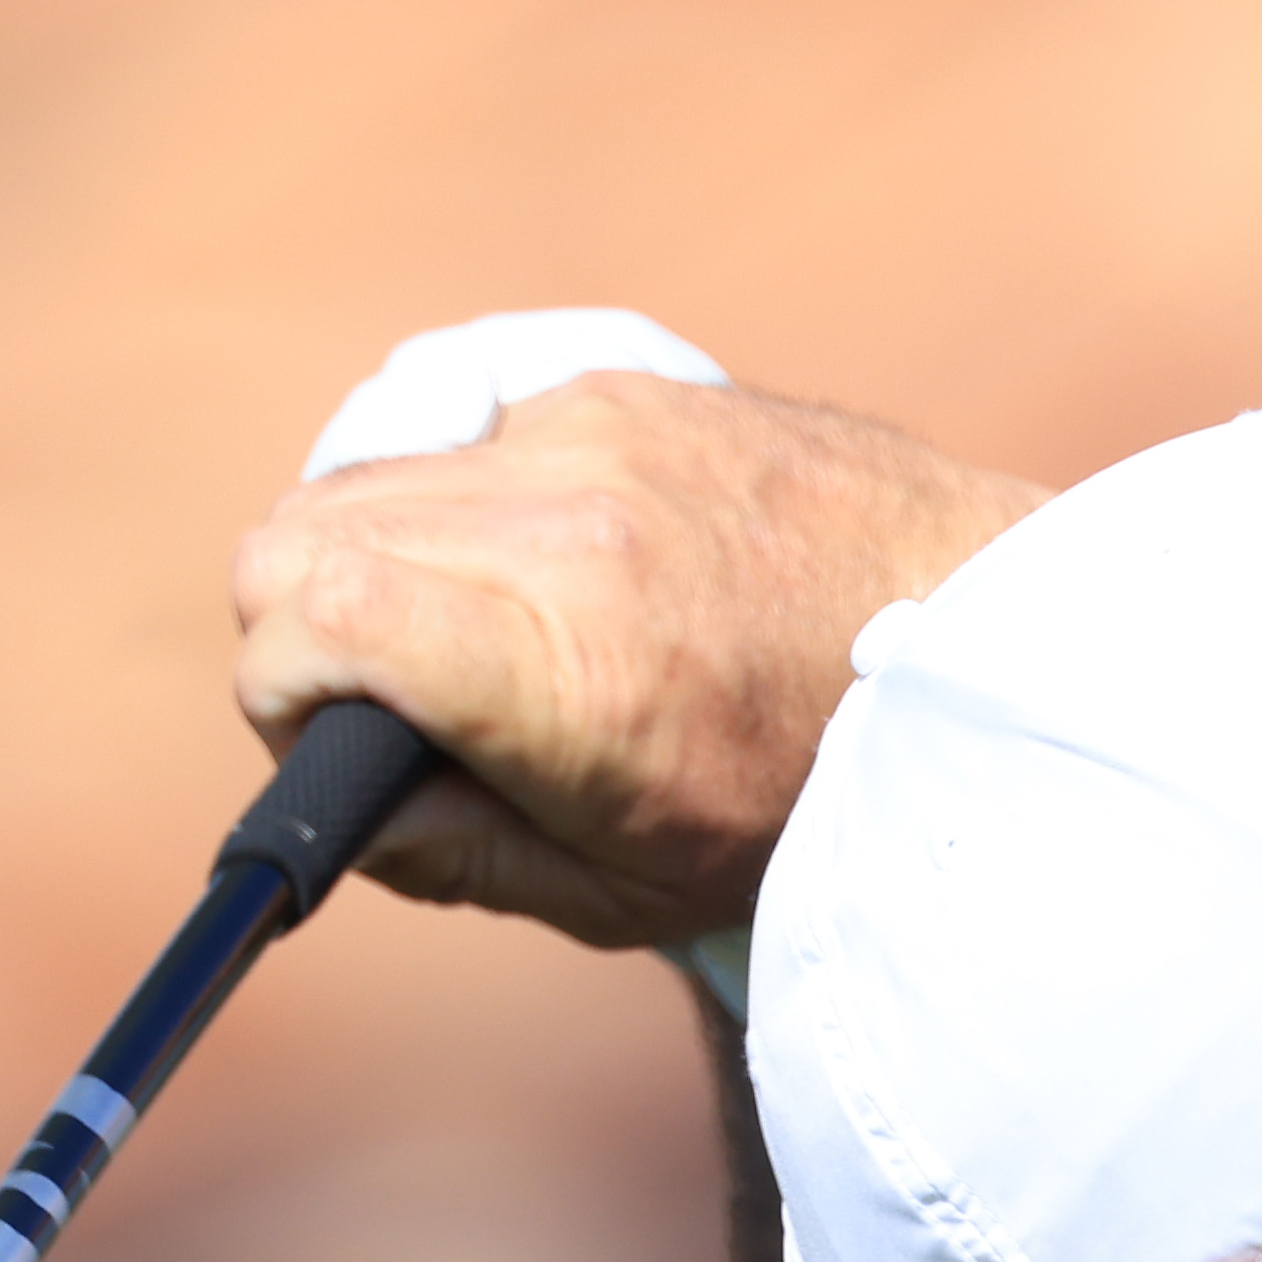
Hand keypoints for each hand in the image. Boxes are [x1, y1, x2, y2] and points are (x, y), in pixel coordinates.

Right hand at [228, 371, 1039, 946]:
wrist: (976, 662)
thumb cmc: (810, 800)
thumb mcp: (622, 888)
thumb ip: (449, 848)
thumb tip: (329, 796)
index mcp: (559, 665)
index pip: (300, 619)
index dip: (285, 696)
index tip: (335, 739)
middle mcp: (562, 521)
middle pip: (300, 537)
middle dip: (312, 628)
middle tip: (402, 700)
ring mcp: (591, 428)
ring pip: (369, 467)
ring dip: (380, 551)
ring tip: (475, 628)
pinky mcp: (619, 373)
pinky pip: (460, 412)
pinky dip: (461, 486)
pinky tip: (535, 550)